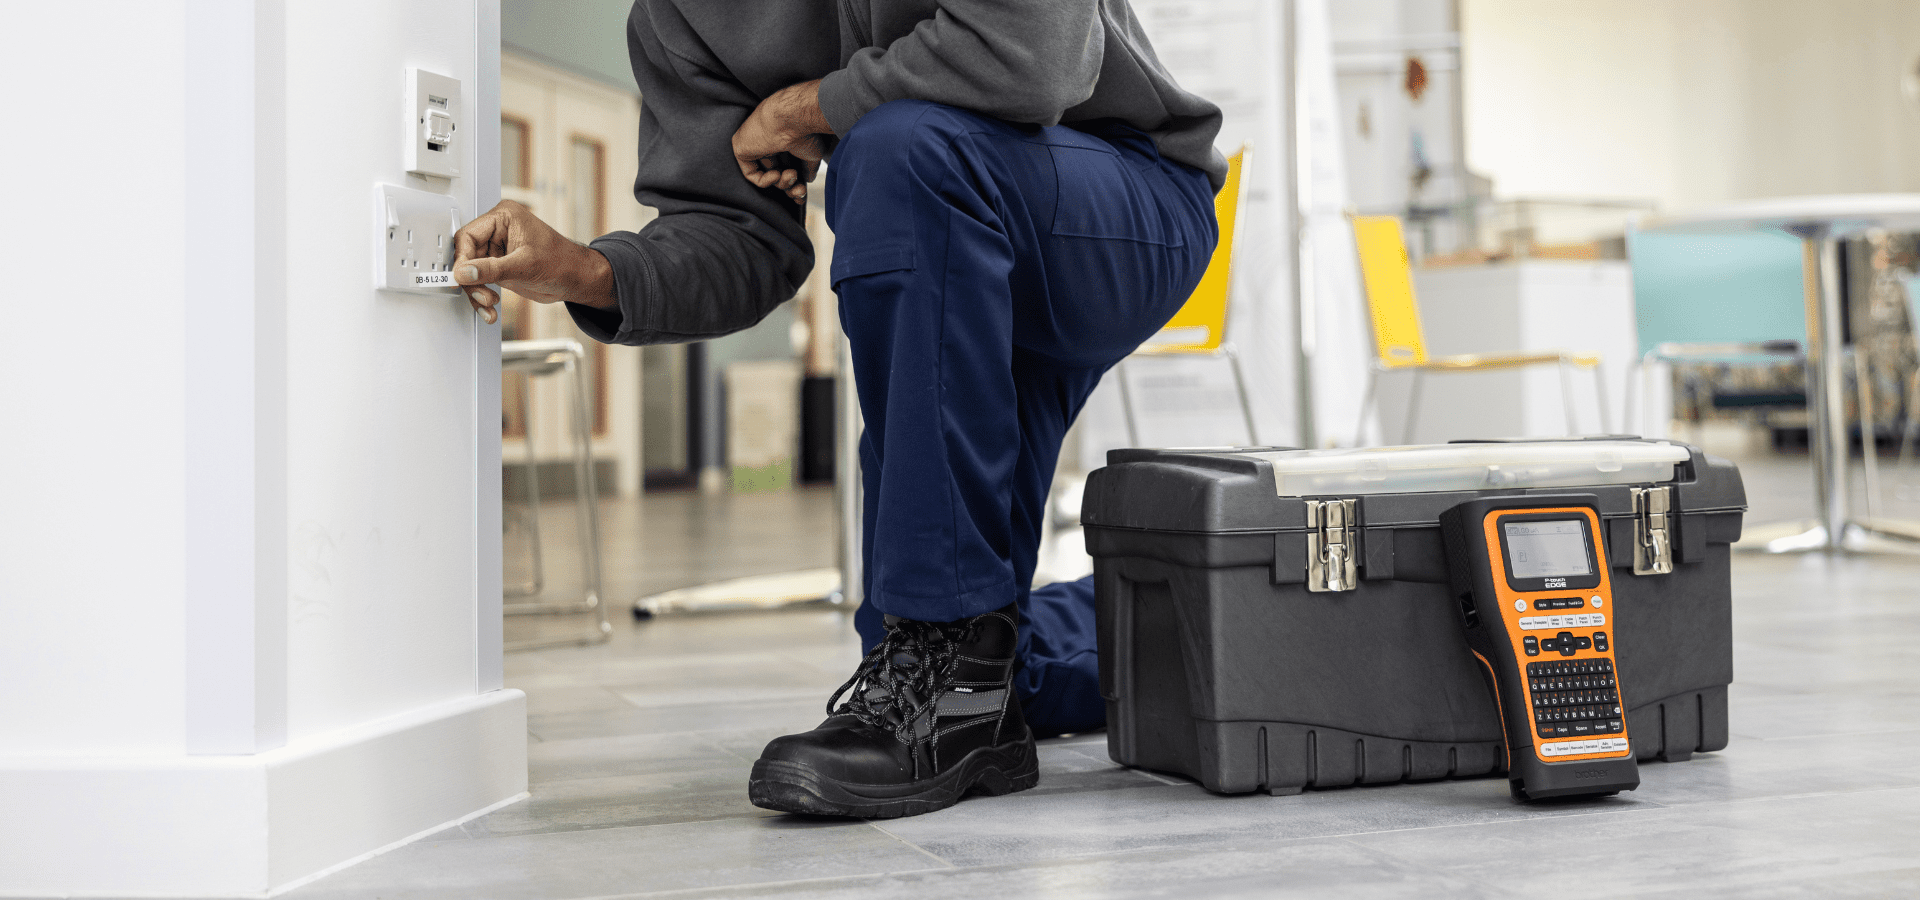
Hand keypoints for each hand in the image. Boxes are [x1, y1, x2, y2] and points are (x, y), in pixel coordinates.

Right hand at [452, 200, 615, 322]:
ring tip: (489, 305)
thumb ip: (491, 269)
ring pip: (471, 272)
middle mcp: (498, 231)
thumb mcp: (525, 265)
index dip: (462, 259)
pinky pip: (481, 281)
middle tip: (482, 295)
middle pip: (466, 256)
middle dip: (471, 280)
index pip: (468, 236)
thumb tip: (463, 272)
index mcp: (503, 217)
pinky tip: (489, 309)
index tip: (461, 278)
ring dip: (476, 292)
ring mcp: (497, 250)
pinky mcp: (499, 267)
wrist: (579, 280)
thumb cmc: (563, 262)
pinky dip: (482, 297)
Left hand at [731, 79, 829, 204]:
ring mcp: (755, 144)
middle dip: (789, 186)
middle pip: (777, 172)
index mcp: (785, 138)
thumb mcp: (813, 153)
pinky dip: (765, 180)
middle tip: (799, 190)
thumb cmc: (805, 130)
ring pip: (766, 175)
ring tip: (791, 175)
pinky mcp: (741, 148)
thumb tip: (807, 180)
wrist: (793, 118)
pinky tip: (776, 173)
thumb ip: (808, 167)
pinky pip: (751, 174)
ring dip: (781, 183)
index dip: (795, 183)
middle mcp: (769, 140)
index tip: (803, 194)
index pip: (787, 165)